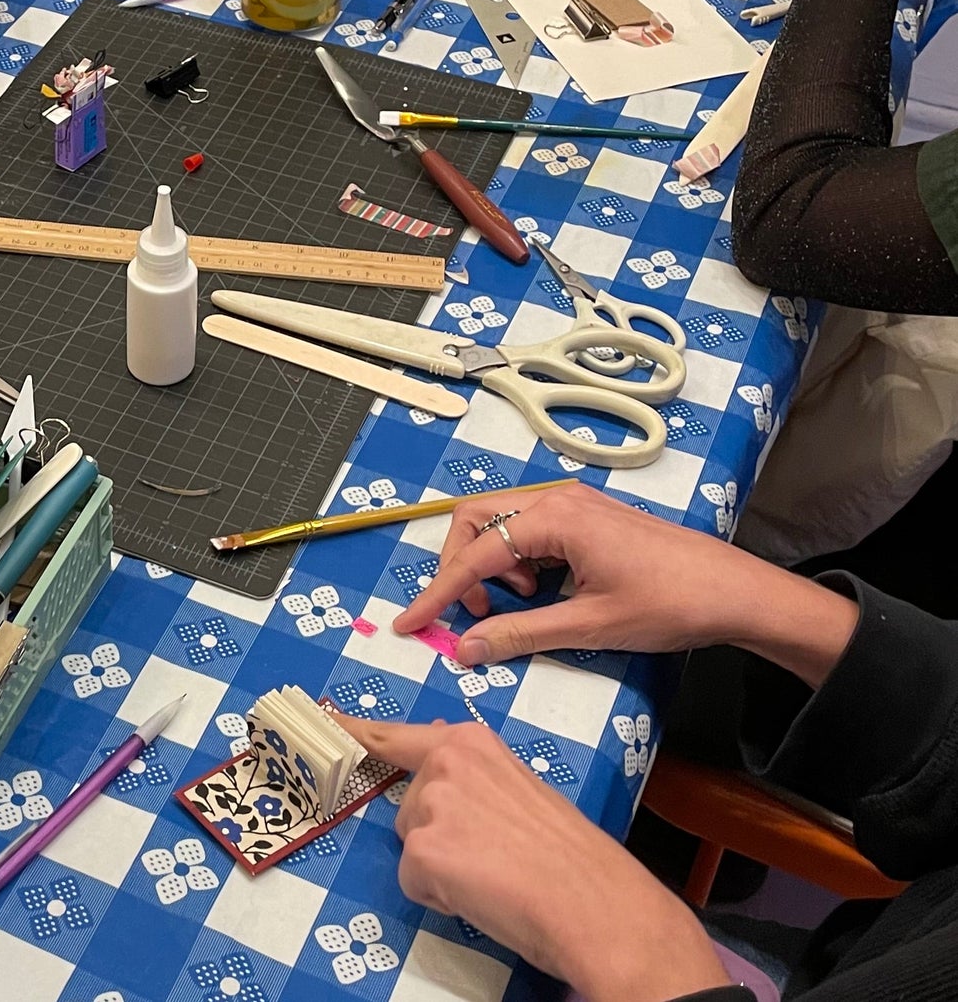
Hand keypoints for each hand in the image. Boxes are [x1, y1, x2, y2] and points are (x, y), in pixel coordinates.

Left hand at [337, 715, 726, 1001]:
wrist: (596, 904)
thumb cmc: (571, 857)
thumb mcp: (519, 790)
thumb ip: (472, 775)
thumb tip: (435, 758)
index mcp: (471, 742)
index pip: (398, 735)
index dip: (356, 733)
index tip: (324, 720)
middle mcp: (444, 762)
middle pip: (409, 808)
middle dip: (438, 837)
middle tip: (493, 859)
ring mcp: (429, 804)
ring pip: (412, 846)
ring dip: (442, 869)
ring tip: (495, 876)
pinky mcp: (423, 850)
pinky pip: (415, 883)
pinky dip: (442, 898)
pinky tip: (483, 895)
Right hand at [395, 484, 855, 685]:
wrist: (735, 591)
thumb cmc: (667, 605)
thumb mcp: (589, 627)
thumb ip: (521, 633)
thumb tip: (466, 649)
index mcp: (553, 517)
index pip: (474, 552)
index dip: (438, 591)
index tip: (411, 623)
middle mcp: (555, 497)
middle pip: (477, 519)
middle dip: (461, 566)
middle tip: (473, 612)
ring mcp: (572, 502)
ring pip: (502, 522)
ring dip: (494, 564)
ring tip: (521, 605)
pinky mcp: (586, 516)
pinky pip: (530, 529)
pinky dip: (521, 561)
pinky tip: (545, 593)